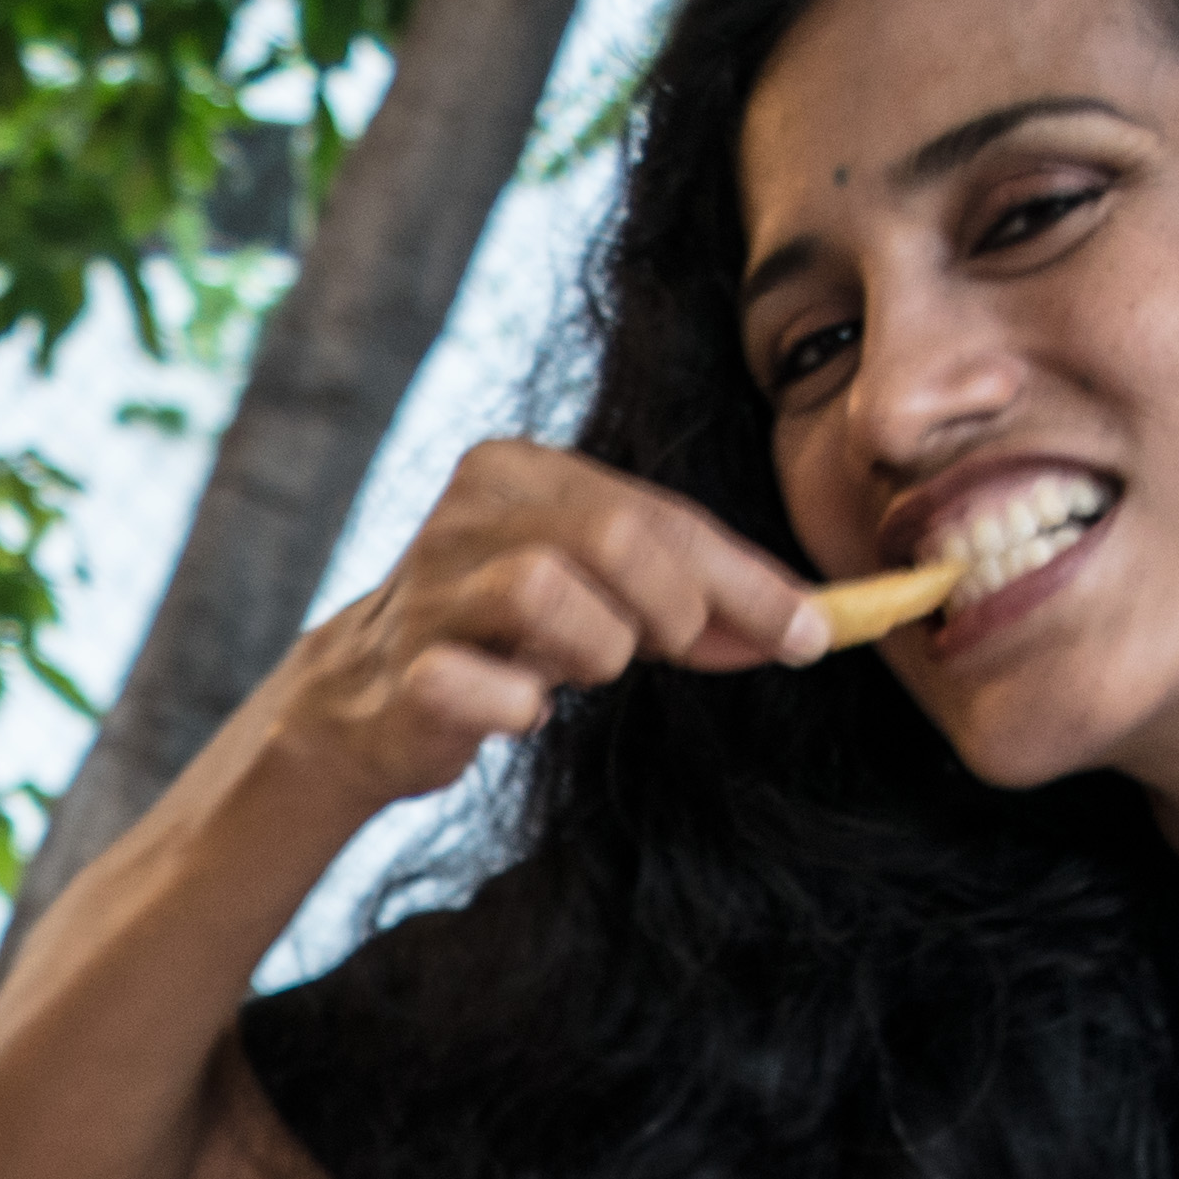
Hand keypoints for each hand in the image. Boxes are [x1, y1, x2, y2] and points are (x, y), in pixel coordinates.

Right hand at [236, 442, 827, 817]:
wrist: (366, 701)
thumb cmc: (502, 636)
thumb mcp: (603, 595)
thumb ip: (693, 596)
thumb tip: (809, 625)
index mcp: (520, 470)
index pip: (658, 512)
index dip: (745, 577)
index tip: (811, 631)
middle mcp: (467, 512)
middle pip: (613, 536)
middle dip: (679, 606)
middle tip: (682, 650)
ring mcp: (427, 590)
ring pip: (546, 592)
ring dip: (597, 648)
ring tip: (581, 671)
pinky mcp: (405, 672)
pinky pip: (479, 687)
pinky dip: (518, 706)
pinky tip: (521, 708)